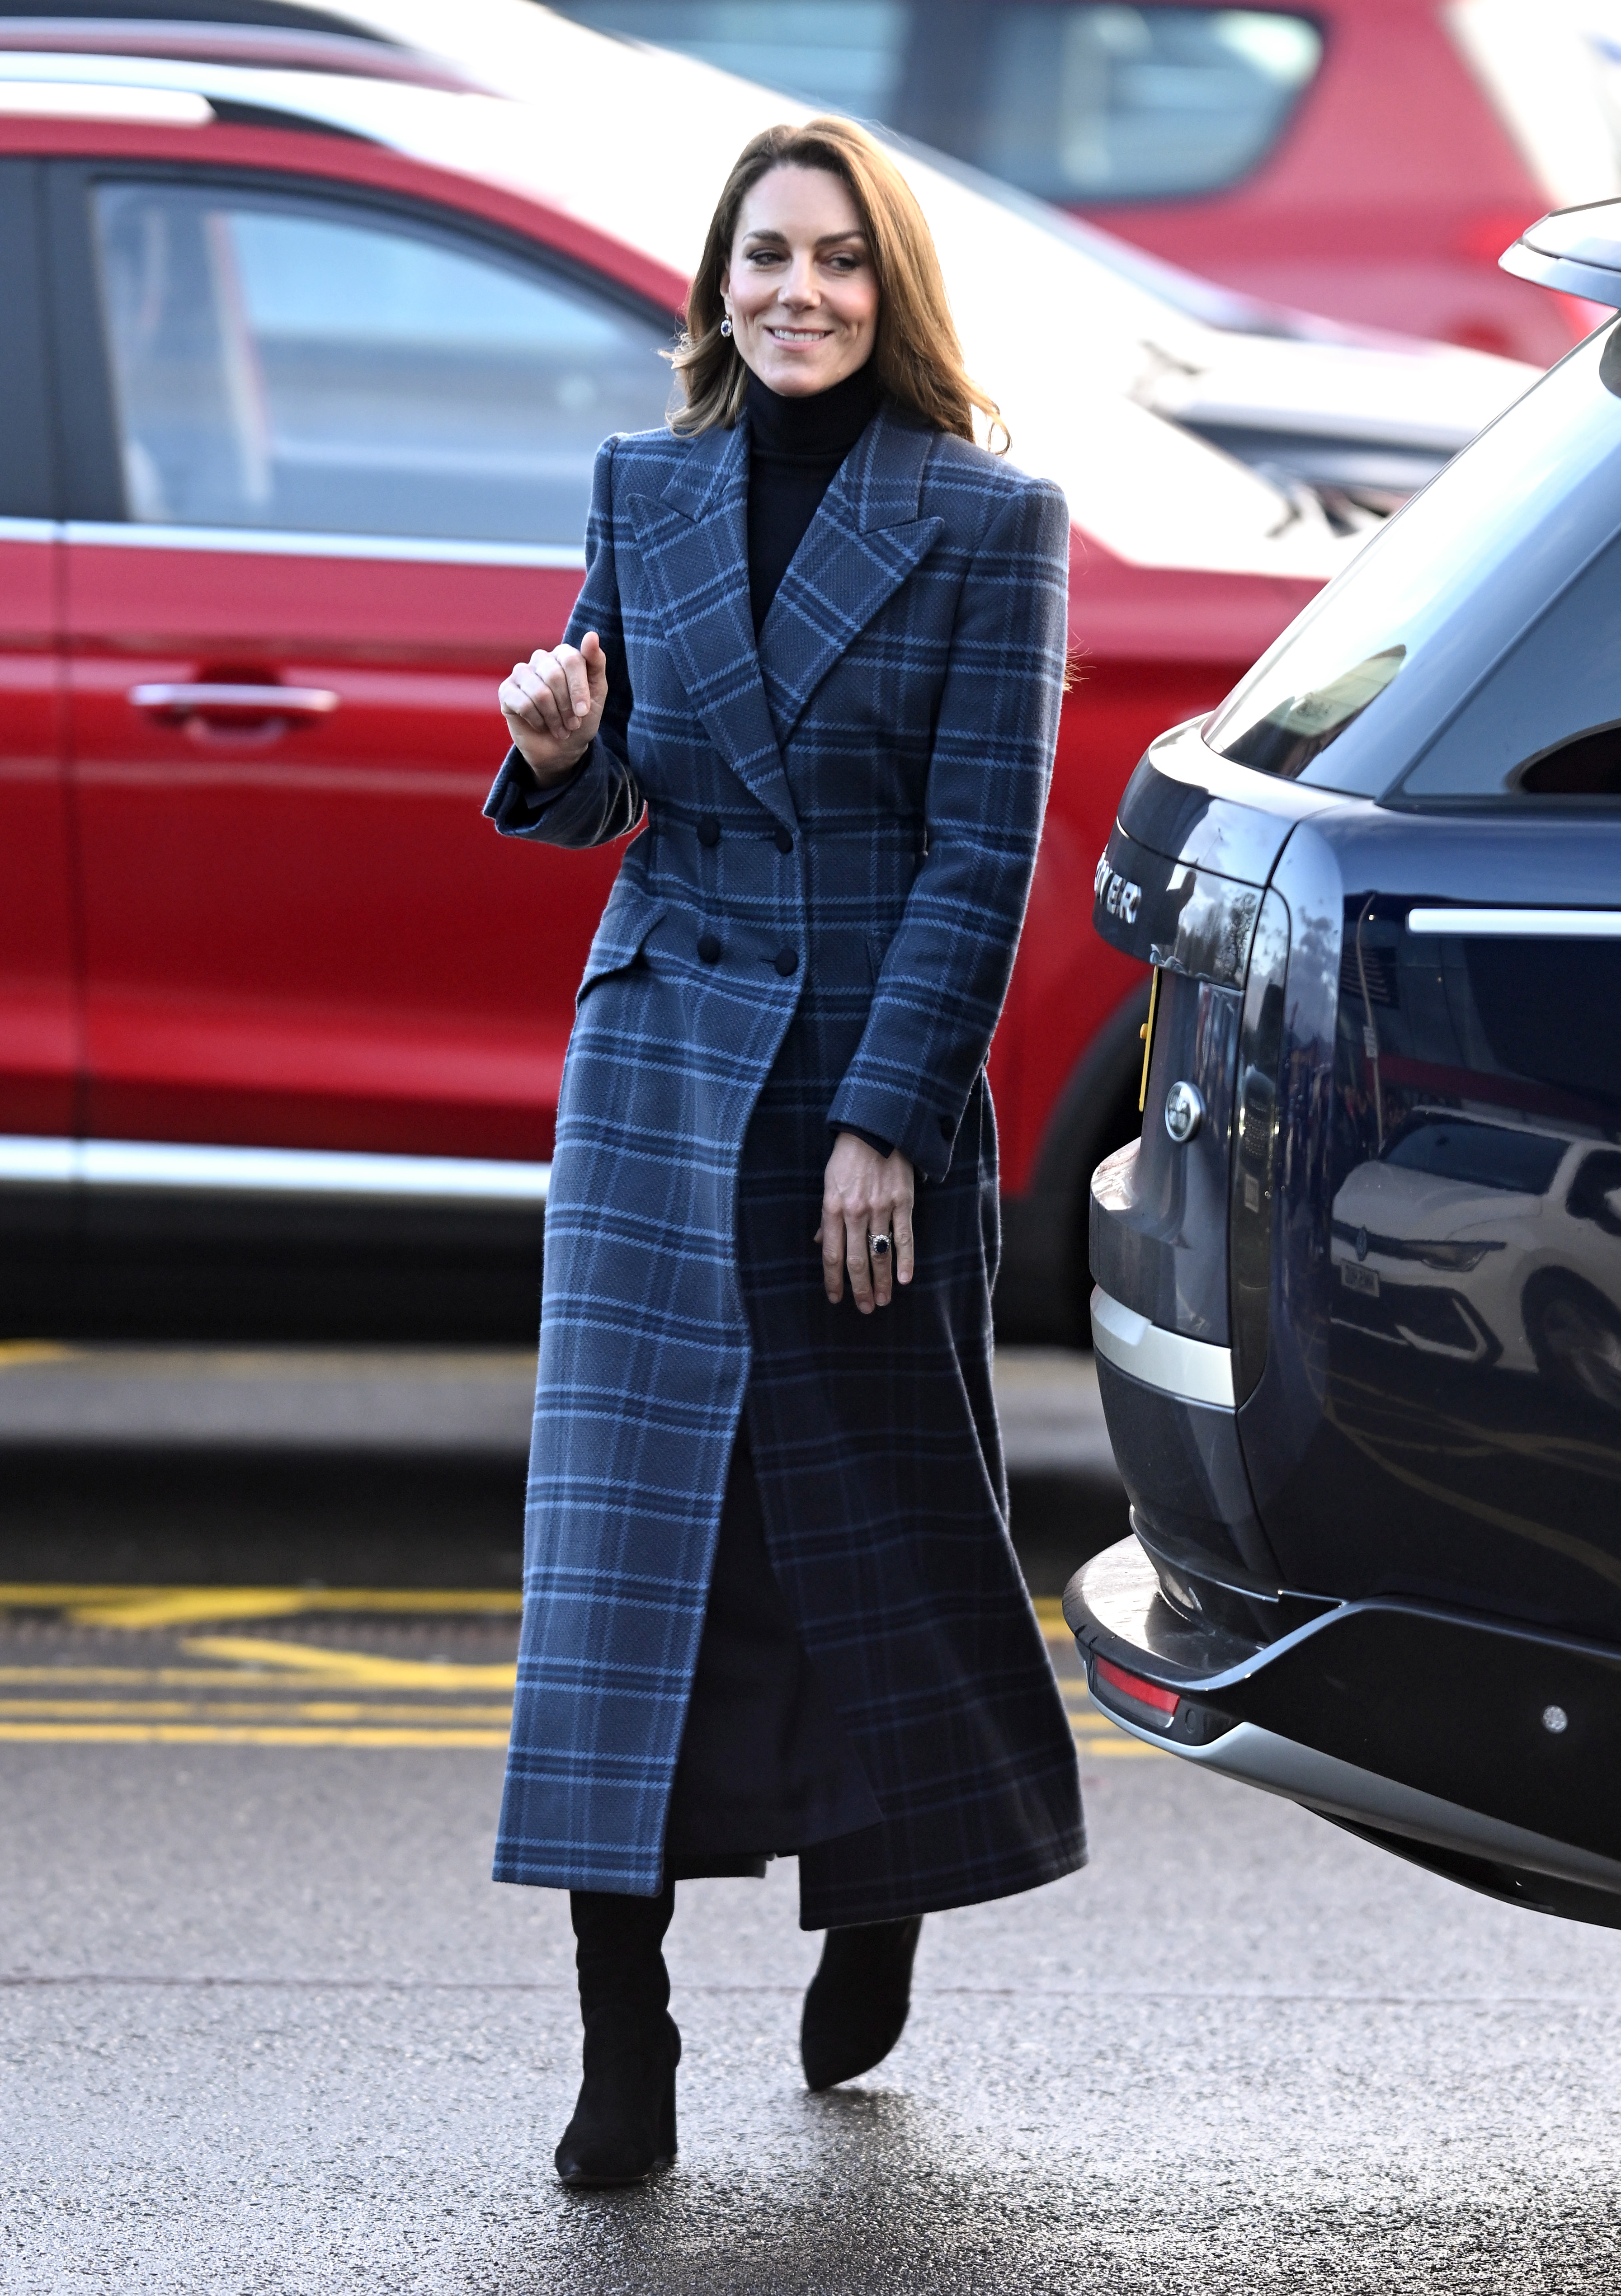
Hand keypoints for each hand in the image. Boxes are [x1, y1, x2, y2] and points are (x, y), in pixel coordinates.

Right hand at [498, 632, 607, 784]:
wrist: (562, 748)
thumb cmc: (581, 718)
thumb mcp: (597, 692)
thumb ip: (596, 662)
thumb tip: (591, 635)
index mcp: (563, 655)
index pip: (571, 660)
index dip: (578, 689)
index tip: (584, 712)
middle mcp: (540, 659)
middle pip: (554, 676)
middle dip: (567, 706)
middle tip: (572, 724)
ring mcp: (521, 673)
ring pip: (539, 692)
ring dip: (553, 717)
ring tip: (560, 728)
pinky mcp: (506, 691)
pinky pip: (523, 704)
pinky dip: (537, 721)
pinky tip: (540, 725)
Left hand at [817, 1132, 914, 1312]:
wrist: (875, 1127)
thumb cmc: (848, 1156)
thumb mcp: (828, 1183)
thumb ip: (827, 1216)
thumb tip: (823, 1243)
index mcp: (832, 1208)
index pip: (832, 1254)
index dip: (833, 1280)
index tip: (835, 1299)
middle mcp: (855, 1212)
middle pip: (856, 1260)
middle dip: (860, 1288)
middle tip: (865, 1308)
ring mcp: (880, 1208)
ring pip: (880, 1253)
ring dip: (883, 1281)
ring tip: (883, 1300)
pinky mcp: (902, 1201)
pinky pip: (904, 1237)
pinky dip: (905, 1260)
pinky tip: (906, 1279)